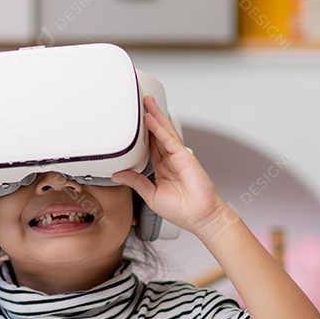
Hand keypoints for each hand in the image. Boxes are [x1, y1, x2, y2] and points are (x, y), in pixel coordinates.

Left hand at [112, 95, 231, 237]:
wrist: (200, 217)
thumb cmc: (182, 211)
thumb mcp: (150, 196)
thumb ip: (136, 182)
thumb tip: (119, 175)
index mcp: (163, 170)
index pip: (150, 147)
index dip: (143, 134)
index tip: (135, 124)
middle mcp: (170, 161)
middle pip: (158, 134)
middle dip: (150, 118)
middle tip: (141, 103)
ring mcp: (178, 157)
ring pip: (164, 131)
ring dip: (155, 116)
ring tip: (146, 102)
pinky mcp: (183, 156)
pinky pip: (168, 139)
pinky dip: (158, 128)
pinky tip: (150, 118)